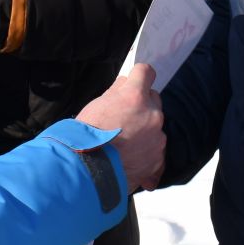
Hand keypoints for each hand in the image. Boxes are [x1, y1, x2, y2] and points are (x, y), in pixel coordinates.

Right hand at [77, 65, 163, 190]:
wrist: (86, 172)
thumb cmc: (85, 137)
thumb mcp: (96, 106)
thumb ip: (115, 92)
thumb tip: (125, 84)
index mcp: (135, 97)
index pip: (146, 72)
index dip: (139, 75)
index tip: (136, 80)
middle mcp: (151, 115)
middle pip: (153, 99)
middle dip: (141, 105)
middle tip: (124, 117)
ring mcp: (157, 138)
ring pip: (155, 126)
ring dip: (145, 130)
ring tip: (123, 144)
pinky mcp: (157, 159)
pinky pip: (156, 150)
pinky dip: (146, 153)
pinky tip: (131, 159)